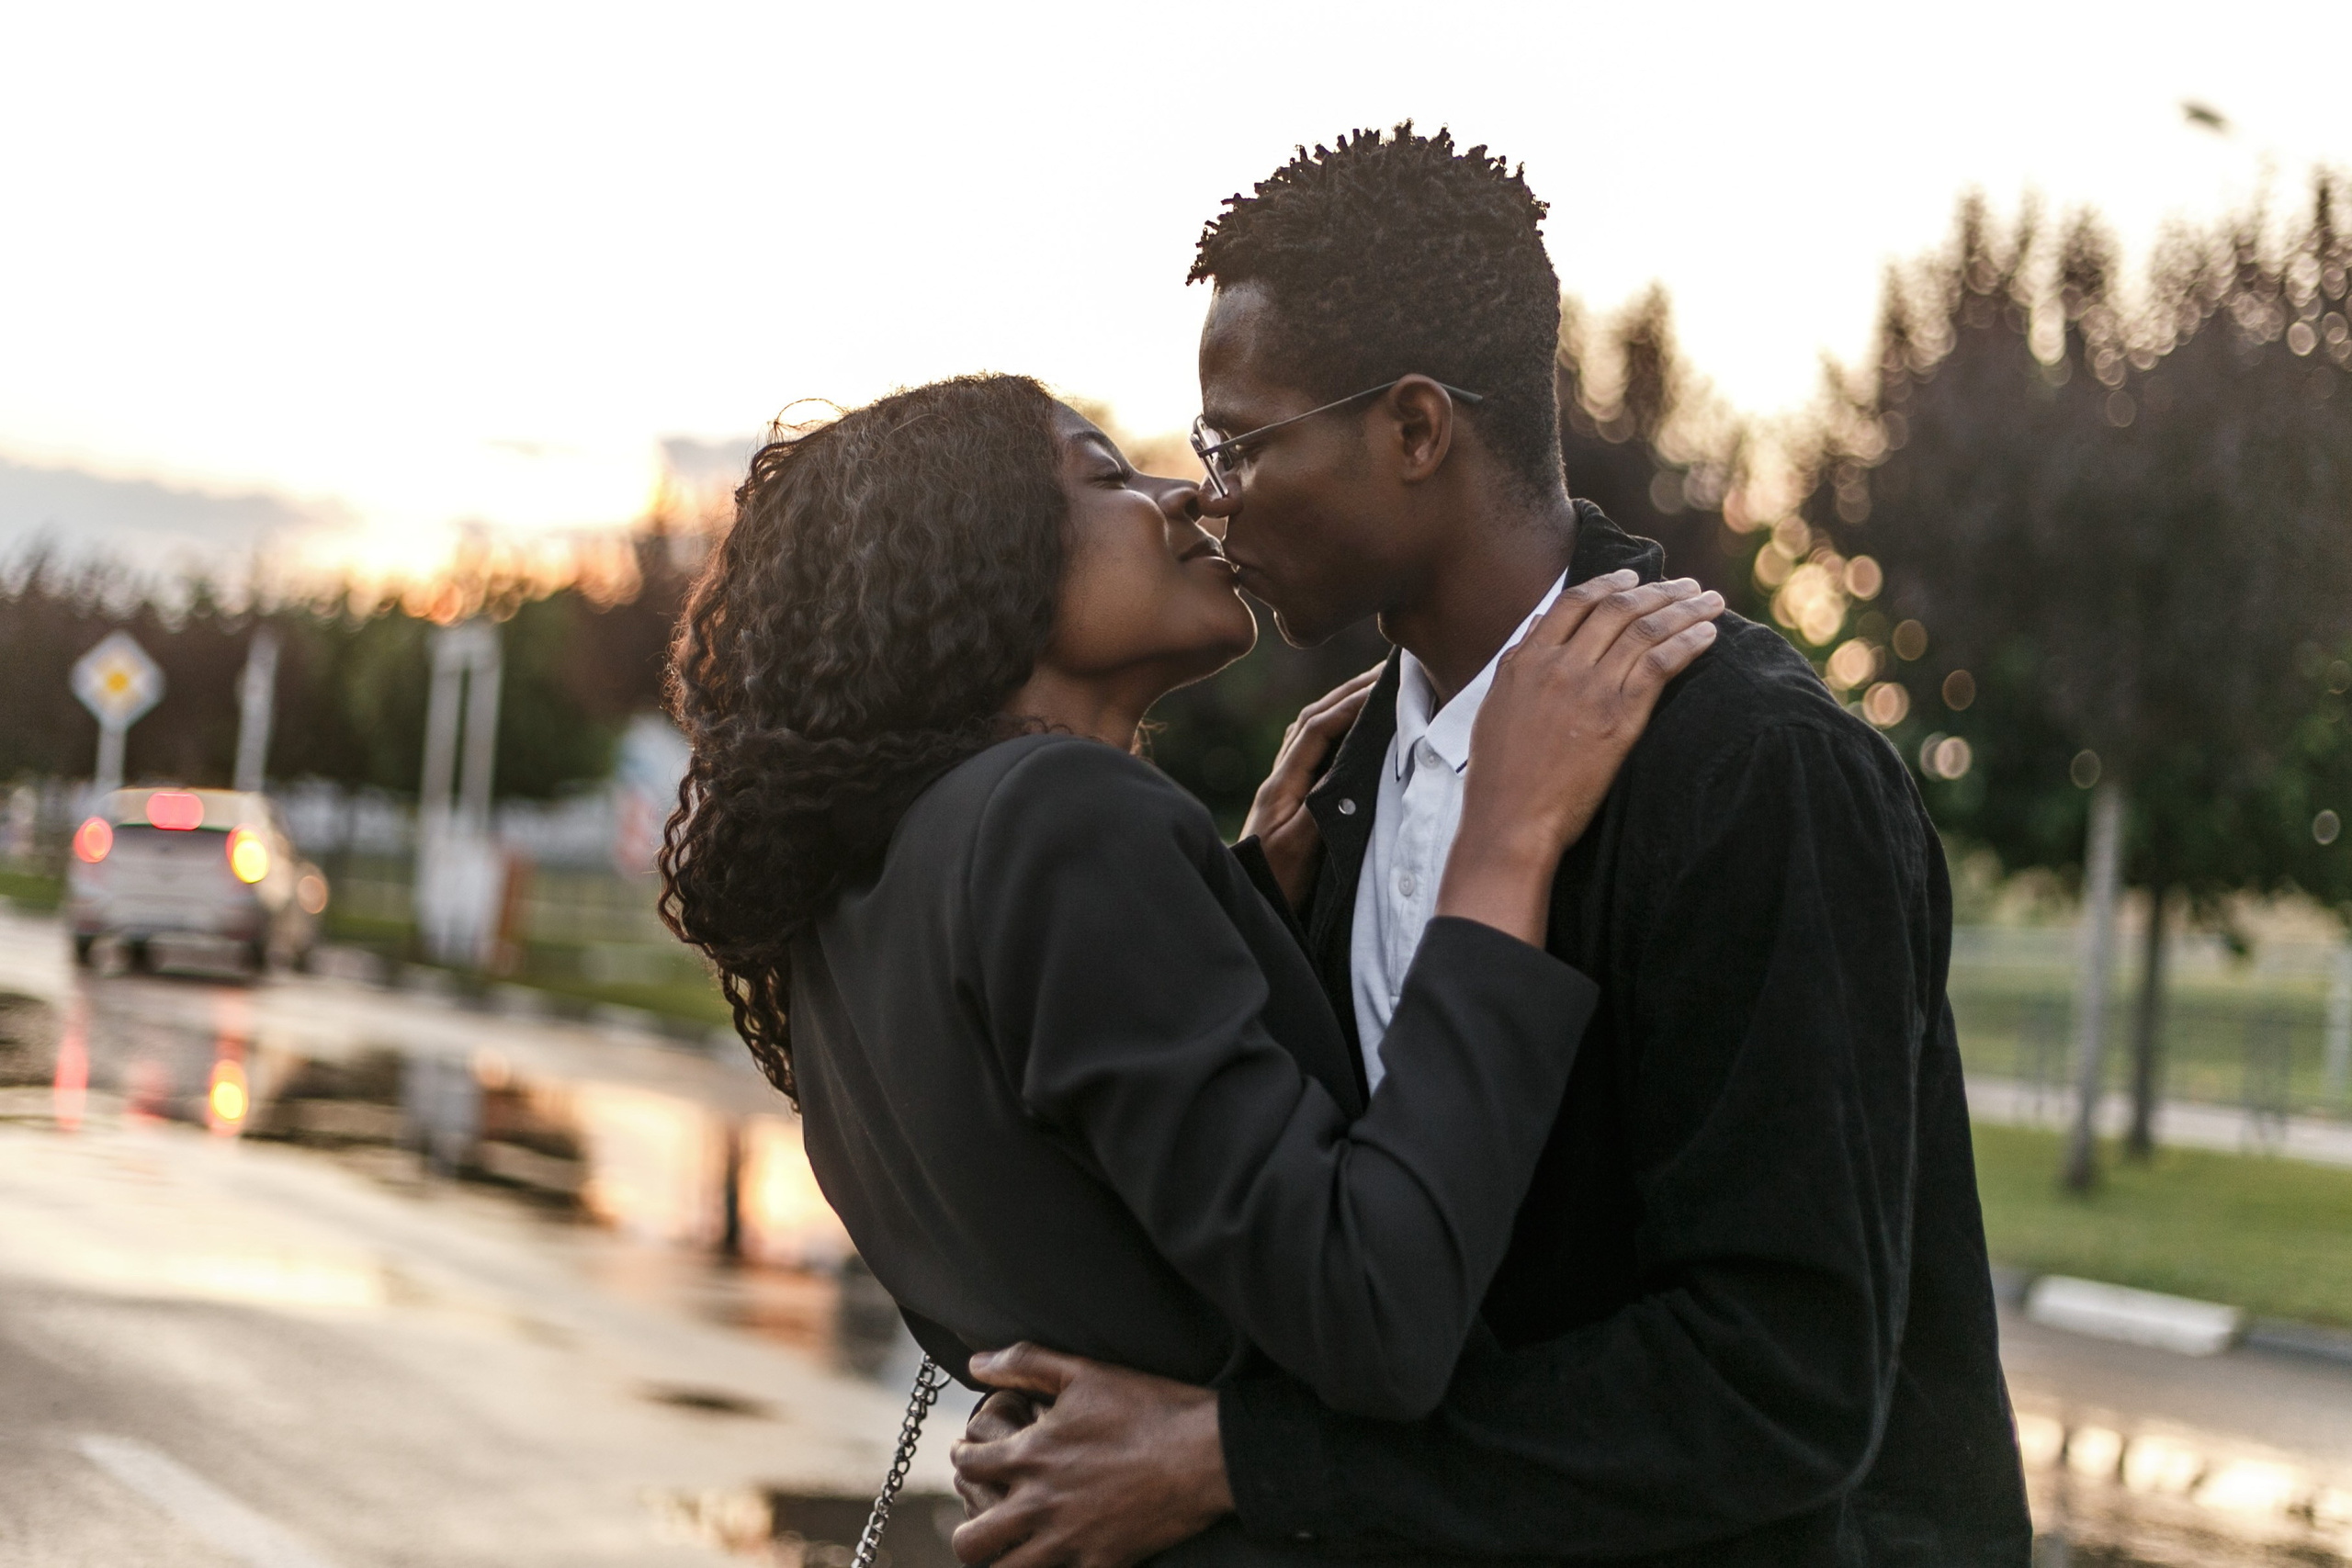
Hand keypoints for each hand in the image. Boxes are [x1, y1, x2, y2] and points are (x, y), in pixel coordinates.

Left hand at [950, 1343, 1230, 1567]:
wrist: (1207, 1453)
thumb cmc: (1148, 1407)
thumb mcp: (1085, 1372)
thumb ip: (1025, 1363)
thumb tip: (975, 1363)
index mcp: (1031, 1456)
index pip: (968, 1467)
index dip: (963, 1459)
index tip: (972, 1457)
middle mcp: (1040, 1505)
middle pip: (971, 1541)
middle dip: (968, 1531)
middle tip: (984, 1518)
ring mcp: (1069, 1542)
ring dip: (1002, 1561)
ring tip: (1012, 1548)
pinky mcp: (1102, 1565)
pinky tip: (1058, 1559)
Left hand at [1238, 667, 1381, 910]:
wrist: (1246, 909)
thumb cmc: (1272, 885)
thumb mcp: (1300, 849)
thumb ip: (1321, 807)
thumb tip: (1346, 769)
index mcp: (1281, 785)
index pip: (1316, 730)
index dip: (1349, 704)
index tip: (1383, 684)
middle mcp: (1279, 779)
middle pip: (1312, 721)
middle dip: (1347, 691)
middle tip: (1385, 669)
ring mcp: (1283, 789)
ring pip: (1311, 733)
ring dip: (1340, 706)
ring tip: (1374, 688)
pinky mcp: (1290, 802)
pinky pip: (1313, 753)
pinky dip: (1335, 731)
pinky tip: (1351, 730)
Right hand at [1437, 571, 1721, 945]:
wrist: (1511, 822)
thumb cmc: (1499, 776)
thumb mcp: (1494, 708)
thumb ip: (1517, 663)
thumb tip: (1540, 626)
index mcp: (1525, 661)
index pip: (1574, 602)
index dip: (1609, 582)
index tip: (1635, 578)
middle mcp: (1558, 666)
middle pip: (1617, 609)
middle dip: (1659, 591)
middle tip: (1687, 585)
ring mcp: (1589, 689)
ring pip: (1645, 630)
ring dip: (1684, 609)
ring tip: (1710, 601)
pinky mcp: (1618, 718)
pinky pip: (1660, 664)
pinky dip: (1688, 642)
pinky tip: (1708, 634)